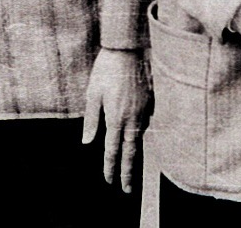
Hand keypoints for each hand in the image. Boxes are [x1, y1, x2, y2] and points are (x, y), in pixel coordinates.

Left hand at [82, 48, 149, 192]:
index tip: (110, 181)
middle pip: (131, 152)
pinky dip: (140, 134)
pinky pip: (146, 124)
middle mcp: (133, 118)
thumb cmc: (107, 70)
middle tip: (127, 190)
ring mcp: (145, 112)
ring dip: (134, 154)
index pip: (113, 150)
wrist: (128, 50)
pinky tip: (135, 137)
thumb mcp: (92, 93)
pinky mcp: (152, 104)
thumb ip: (91, 119)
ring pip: (139, 138)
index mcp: (116, 118)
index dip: (111, 167)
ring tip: (130, 168)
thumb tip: (88, 141)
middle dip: (128, 172)